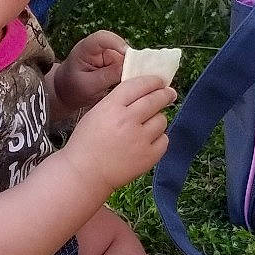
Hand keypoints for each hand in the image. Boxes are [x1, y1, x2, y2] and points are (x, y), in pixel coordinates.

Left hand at [49, 32, 127, 119]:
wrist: (67, 91)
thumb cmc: (73, 88)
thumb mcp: (89, 86)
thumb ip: (108, 76)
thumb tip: (130, 68)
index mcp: (86, 48)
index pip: (102, 37)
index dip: (117, 43)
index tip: (127, 56)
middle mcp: (99, 48)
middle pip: (121, 48)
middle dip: (129, 62)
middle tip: (134, 78)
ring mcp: (108, 54)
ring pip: (127, 58)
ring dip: (130, 70)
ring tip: (127, 84)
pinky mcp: (115, 62)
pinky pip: (127, 66)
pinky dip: (129, 74)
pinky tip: (127, 83)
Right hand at [62, 75, 174, 196]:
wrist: (85, 174)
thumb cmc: (87, 143)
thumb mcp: (96, 113)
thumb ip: (118, 101)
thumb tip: (143, 92)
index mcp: (112, 107)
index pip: (139, 85)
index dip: (153, 81)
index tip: (159, 81)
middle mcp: (128, 120)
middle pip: (156, 99)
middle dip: (165, 94)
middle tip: (169, 94)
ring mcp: (140, 139)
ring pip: (162, 120)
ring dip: (157, 120)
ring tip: (147, 126)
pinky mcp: (149, 157)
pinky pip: (164, 140)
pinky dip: (159, 139)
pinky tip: (147, 142)